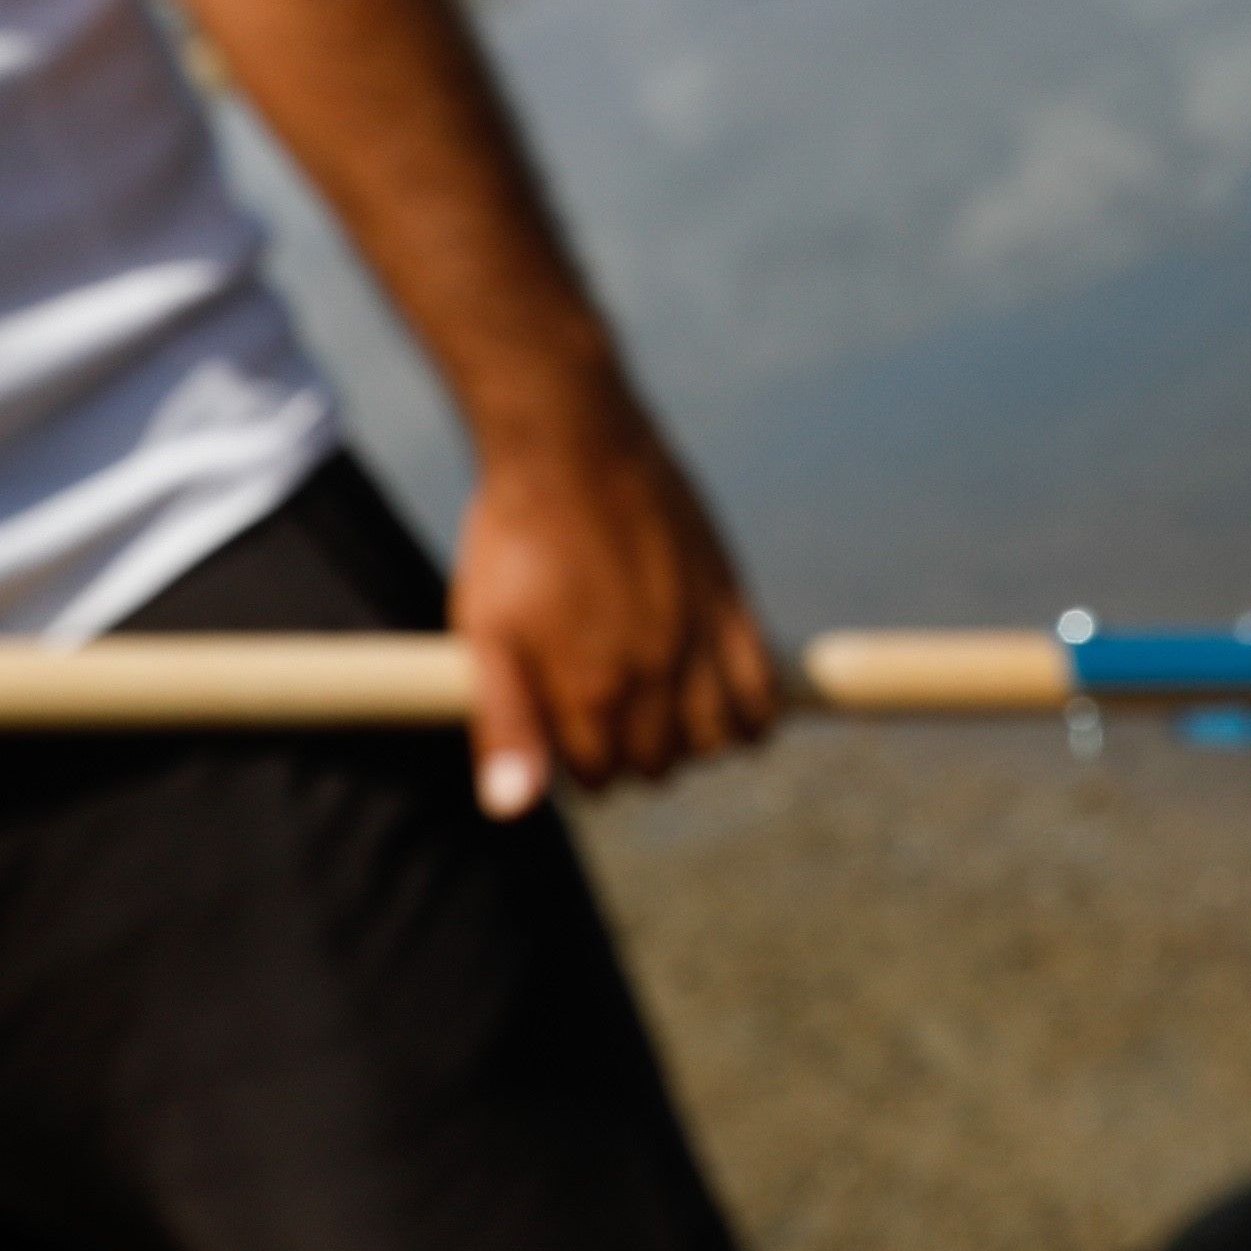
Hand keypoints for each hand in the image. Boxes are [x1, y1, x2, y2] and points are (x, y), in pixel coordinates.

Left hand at [445, 387, 781, 816]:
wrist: (569, 440)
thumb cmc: (514, 537)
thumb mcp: (487, 632)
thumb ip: (503, 724)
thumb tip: (512, 809)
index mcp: (590, 690)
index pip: (600, 778)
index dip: (578, 760)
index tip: (565, 725)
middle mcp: (654, 676)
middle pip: (659, 766)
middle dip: (632, 751)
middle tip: (607, 707)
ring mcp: (698, 641)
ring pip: (718, 740)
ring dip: (691, 737)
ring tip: (661, 705)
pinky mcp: (730, 604)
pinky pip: (763, 695)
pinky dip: (751, 716)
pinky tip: (721, 699)